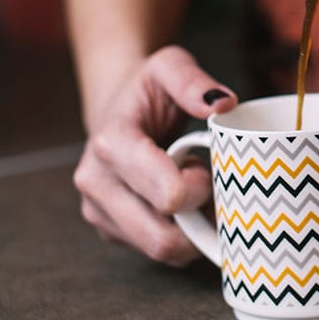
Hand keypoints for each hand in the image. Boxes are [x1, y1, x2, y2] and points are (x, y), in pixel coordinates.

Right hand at [72, 45, 235, 265]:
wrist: (117, 109)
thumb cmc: (149, 90)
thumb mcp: (170, 66)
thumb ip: (193, 81)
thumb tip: (223, 103)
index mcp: (111, 144)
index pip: (167, 194)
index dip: (201, 188)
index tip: (206, 164)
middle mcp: (95, 183)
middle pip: (163, 236)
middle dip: (199, 218)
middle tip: (210, 185)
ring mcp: (99, 212)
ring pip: (162, 251)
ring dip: (193, 231)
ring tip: (199, 194)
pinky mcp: (110, 230)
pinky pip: (157, 253)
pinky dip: (183, 237)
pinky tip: (187, 207)